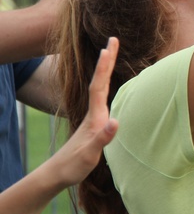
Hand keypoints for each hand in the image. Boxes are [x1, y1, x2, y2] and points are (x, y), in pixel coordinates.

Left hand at [52, 37, 118, 187]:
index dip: (104, 67)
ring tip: (111, 54)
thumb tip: (115, 121)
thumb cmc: (73, 165)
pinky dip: (107, 84)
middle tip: (113, 39)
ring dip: (107, 69)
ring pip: (101, 87)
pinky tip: (110, 84)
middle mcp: (94, 112)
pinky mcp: (95, 123)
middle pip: (101, 80)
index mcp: (95, 116)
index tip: (108, 46)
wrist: (57, 174)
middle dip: (107, 60)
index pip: (99, 86)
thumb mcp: (90, 154)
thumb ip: (102, 138)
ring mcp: (94, 117)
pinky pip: (104, 96)